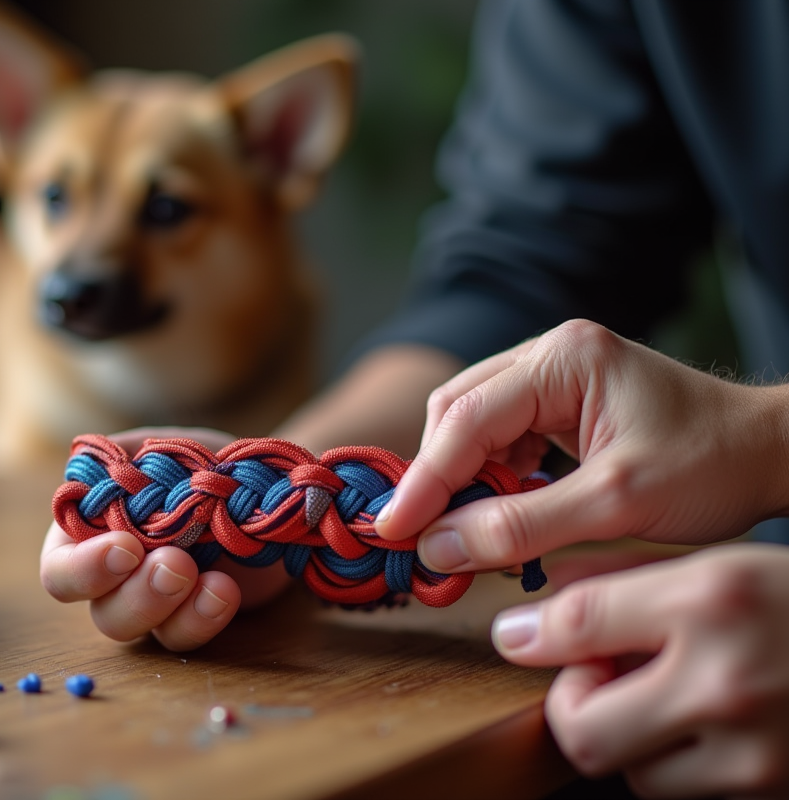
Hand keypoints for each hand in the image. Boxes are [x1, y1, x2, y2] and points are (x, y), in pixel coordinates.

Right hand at [40, 427, 290, 650]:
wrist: (257, 489)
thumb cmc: (199, 463)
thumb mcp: (161, 447)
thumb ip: (124, 457)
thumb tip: (96, 469)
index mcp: (90, 533)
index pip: (60, 567)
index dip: (84, 567)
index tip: (126, 548)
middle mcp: (112, 575)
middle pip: (99, 610)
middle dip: (136, 593)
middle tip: (177, 563)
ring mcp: (151, 601)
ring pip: (139, 632)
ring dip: (169, 609)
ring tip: (212, 580)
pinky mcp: (189, 617)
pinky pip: (182, 637)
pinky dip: (204, 616)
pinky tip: (226, 589)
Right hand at [375, 319, 788, 571]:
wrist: (768, 454)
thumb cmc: (710, 467)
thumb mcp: (615, 503)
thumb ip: (521, 525)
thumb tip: (437, 549)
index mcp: (562, 359)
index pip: (466, 419)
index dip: (423, 479)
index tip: (393, 529)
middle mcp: (548, 354)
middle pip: (457, 413)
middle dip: (436, 477)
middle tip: (421, 539)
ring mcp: (551, 375)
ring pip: (471, 426)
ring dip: (459, 480)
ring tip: (456, 532)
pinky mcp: (558, 402)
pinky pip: (500, 437)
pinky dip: (487, 479)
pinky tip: (494, 513)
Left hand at [492, 544, 788, 796]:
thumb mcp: (728, 566)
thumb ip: (631, 580)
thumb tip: (541, 607)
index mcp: (714, 602)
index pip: (577, 623)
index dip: (531, 633)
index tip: (518, 637)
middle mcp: (728, 681)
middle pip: (583, 728)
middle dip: (576, 706)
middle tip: (597, 680)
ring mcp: (756, 755)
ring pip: (633, 772)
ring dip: (632, 740)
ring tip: (670, 700)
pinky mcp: (771, 796)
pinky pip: (686, 794)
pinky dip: (678, 767)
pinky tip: (708, 728)